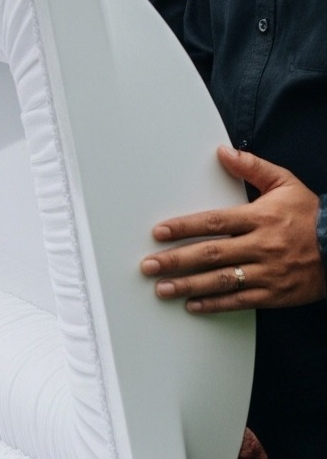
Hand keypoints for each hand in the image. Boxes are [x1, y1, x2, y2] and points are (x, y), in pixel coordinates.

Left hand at [141, 146, 325, 311]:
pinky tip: (192, 305)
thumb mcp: (286, 184)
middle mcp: (262, 246)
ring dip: (189, 285)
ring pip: (222, 280)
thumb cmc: (311, 216)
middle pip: (211, 253)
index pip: (214, 222)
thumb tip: (223, 152)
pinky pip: (240, 300)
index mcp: (260, 218)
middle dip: (176, 260)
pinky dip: (215, 304)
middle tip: (148, 265)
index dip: (184, 227)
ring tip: (162, 289)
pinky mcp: (275, 294)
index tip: (158, 233)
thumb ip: (252, 168)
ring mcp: (268, 272)